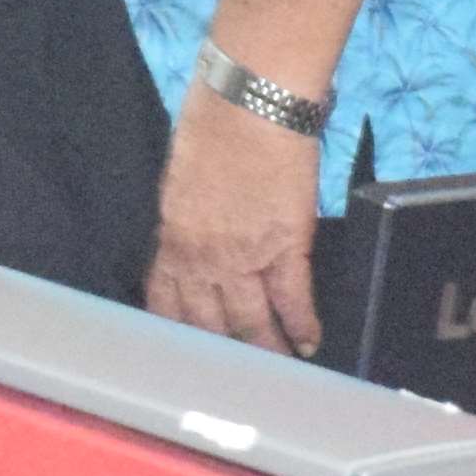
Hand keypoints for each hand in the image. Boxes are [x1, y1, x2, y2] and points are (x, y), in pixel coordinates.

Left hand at [145, 82, 322, 354]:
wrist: (250, 100)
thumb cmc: (213, 119)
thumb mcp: (182, 174)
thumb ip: (187, 213)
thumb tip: (196, 227)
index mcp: (173, 236)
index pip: (166, 300)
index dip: (177, 330)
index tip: (185, 349)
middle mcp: (203, 257)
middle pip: (209, 322)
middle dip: (222, 351)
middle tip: (235, 374)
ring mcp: (245, 256)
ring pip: (251, 321)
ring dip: (265, 349)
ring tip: (278, 368)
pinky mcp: (286, 246)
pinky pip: (293, 298)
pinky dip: (302, 324)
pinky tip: (309, 341)